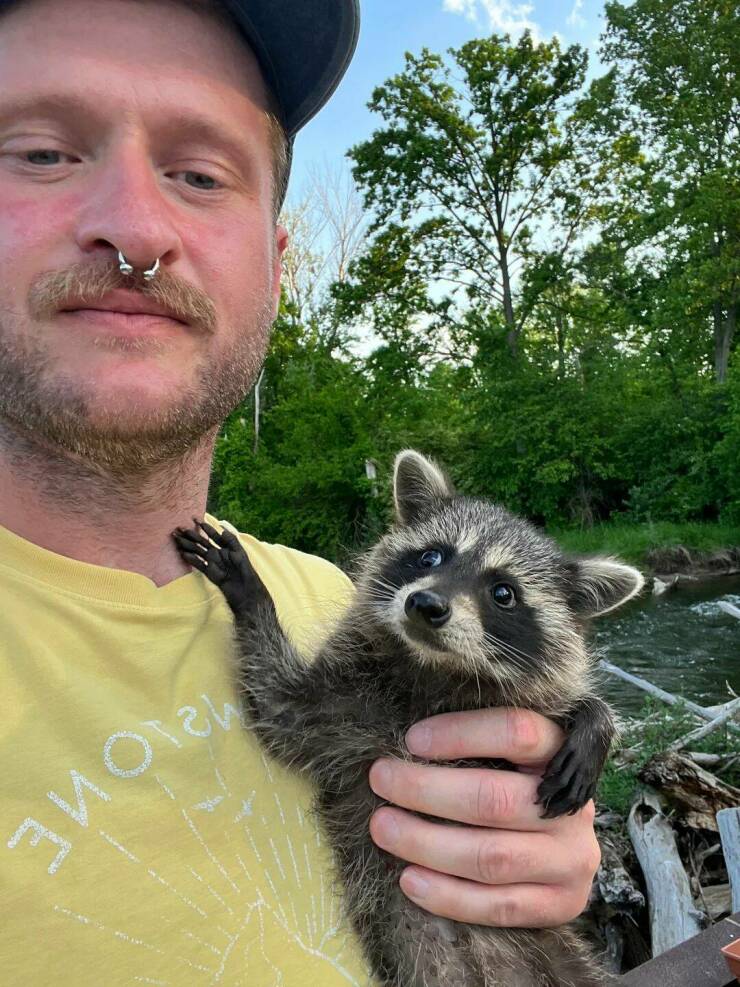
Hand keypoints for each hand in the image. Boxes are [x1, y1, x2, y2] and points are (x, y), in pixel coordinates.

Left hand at [368, 708, 599, 927]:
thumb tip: (407, 743)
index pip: (518, 733)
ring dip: (427, 844)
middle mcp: (573, 809)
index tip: (412, 739)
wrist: (566, 850)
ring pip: (492, 857)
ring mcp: (571, 861)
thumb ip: (476, 747)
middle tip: (380, 779)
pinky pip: (498, 906)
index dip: (463, 734)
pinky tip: (409, 879)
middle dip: (427, 790)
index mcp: (563, 755)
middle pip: (495, 800)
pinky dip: (448, 895)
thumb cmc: (517, 787)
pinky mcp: (561, 904)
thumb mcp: (512, 756)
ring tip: (383, 828)